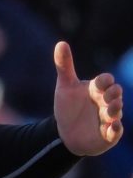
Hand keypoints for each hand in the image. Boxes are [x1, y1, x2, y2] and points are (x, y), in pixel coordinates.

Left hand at [53, 41, 122, 155]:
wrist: (65, 133)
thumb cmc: (67, 108)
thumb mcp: (65, 87)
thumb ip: (64, 66)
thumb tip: (61, 43)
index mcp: (97, 89)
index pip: (106, 81)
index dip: (104, 81)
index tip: (98, 85)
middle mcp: (106, 102)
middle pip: (116, 94)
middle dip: (113, 94)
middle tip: (106, 97)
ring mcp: (109, 118)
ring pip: (117, 112)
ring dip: (115, 110)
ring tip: (108, 111)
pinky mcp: (108, 134)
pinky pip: (116, 132)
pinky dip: (115, 129)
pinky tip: (111, 126)